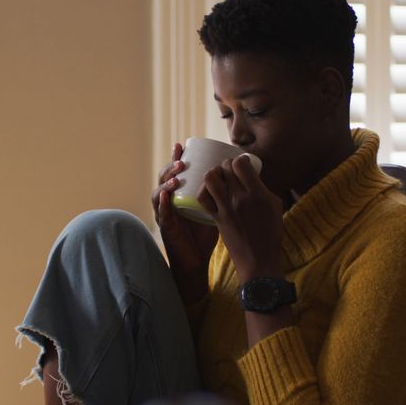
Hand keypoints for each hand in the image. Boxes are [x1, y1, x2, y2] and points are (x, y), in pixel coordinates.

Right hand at [152, 142, 219, 303]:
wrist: (196, 260)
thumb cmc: (205, 235)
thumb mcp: (214, 209)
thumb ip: (223, 194)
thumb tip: (246, 176)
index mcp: (180, 194)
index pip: (176, 172)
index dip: (176, 157)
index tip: (181, 144)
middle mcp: (169, 201)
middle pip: (164, 178)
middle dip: (170, 166)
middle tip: (181, 160)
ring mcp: (165, 214)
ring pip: (159, 193)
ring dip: (166, 183)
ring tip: (176, 178)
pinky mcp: (166, 228)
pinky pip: (161, 214)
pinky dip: (161, 205)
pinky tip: (165, 197)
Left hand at [198, 156, 284, 281]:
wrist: (258, 260)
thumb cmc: (271, 234)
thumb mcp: (275, 207)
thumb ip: (263, 189)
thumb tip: (252, 177)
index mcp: (258, 194)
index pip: (241, 164)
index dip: (240, 159)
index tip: (242, 163)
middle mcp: (240, 198)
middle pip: (225, 168)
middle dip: (226, 164)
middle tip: (229, 170)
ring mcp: (226, 208)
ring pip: (210, 178)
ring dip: (213, 173)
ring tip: (218, 178)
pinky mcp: (216, 218)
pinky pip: (203, 198)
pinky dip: (203, 190)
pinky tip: (209, 191)